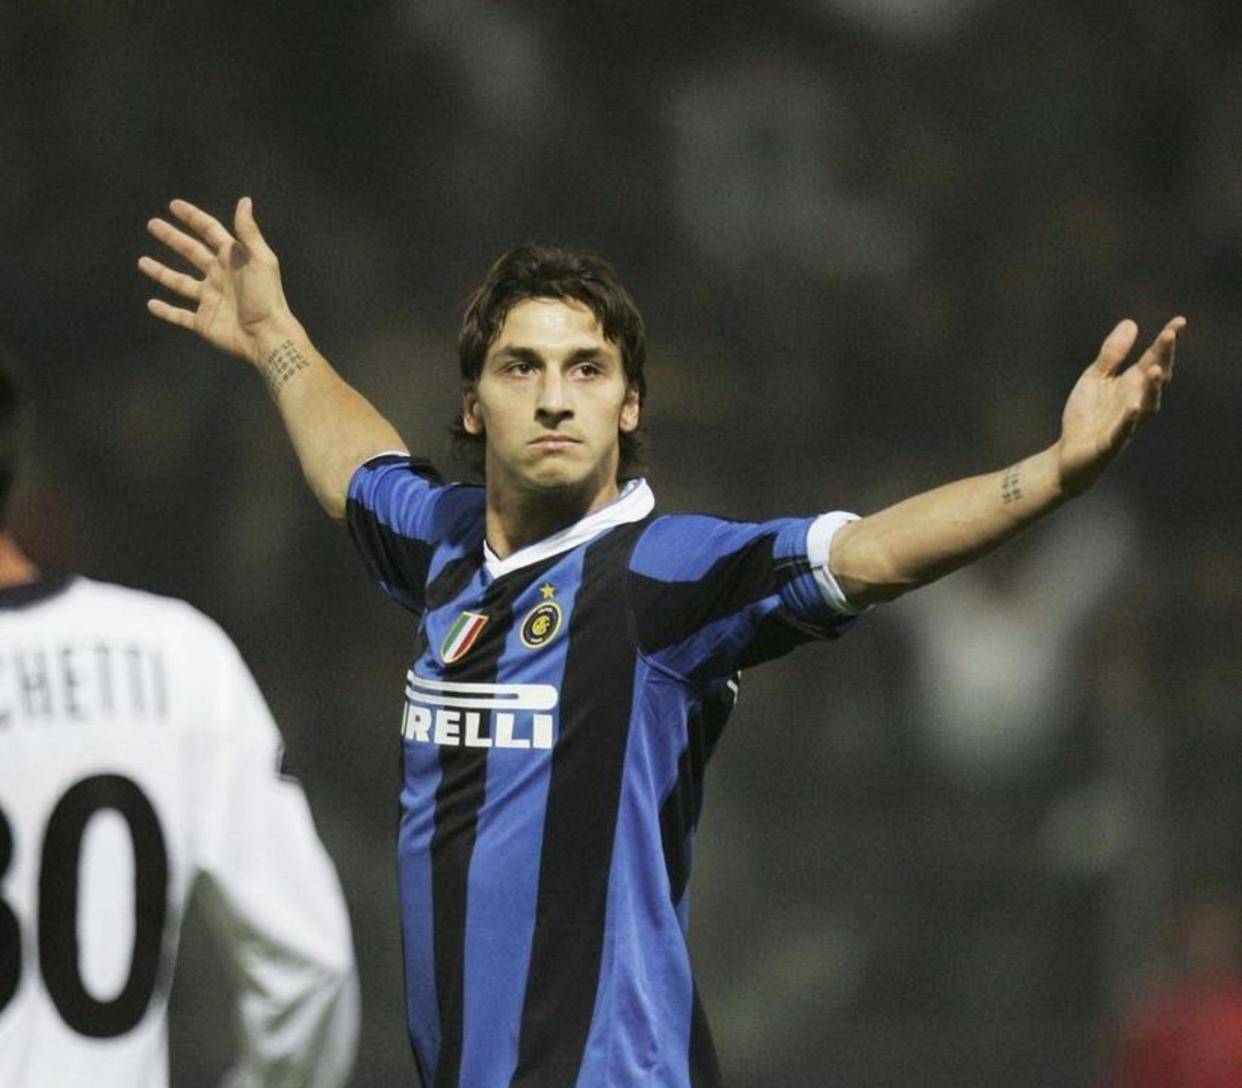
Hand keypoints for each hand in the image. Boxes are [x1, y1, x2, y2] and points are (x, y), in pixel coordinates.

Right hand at [139, 197, 301, 364]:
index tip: (174, 205)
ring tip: (142, 261)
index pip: (210, 232)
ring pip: (179, 283)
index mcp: (233, 260)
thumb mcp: (261, 260)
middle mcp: (219, 277)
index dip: (193, 218)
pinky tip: (151, 304)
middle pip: (191, 252)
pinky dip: (165, 311)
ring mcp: (209, 300)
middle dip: (172, 238)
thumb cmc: (266, 297)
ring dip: (161, 272)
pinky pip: (180, 315)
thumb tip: (244, 200)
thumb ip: (248, 232)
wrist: (266, 336)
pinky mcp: (203, 322)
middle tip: (152, 224)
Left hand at [1054, 315, 1184, 494]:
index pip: (1153, 359)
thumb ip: (1112, 354)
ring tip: (1154, 368)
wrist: (1069, 454)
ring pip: (1146, 405)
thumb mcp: (1095, 378)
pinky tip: (1133, 406)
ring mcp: (1127, 423)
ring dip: (1151, 387)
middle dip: (1163, 358)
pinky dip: (1129, 419)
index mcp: (1132, 384)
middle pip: (1155, 378)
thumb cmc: (1087, 415)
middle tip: (1170, 335)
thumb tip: (1131, 322)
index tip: (1179, 322)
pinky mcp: (1111, 442)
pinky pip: (1123, 430)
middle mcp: (1136, 401)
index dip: (1165, 342)